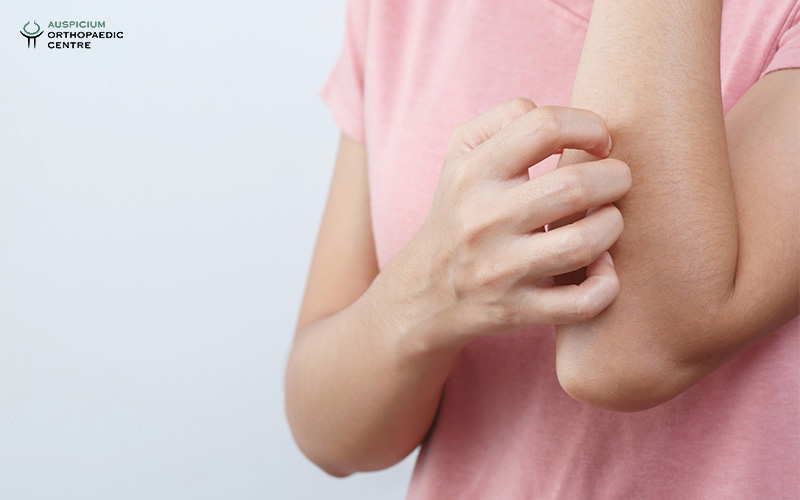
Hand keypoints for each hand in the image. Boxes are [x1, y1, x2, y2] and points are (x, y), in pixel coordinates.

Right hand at [391, 98, 630, 349]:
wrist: (424, 292)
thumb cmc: (460, 212)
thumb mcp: (461, 155)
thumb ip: (506, 119)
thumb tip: (565, 123)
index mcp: (473, 173)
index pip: (544, 126)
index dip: (589, 126)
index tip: (600, 143)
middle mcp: (482, 220)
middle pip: (574, 187)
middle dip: (616, 178)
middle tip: (616, 181)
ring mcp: (498, 270)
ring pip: (583, 244)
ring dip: (613, 226)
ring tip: (608, 220)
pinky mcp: (515, 310)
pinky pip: (580, 302)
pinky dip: (606, 285)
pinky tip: (602, 269)